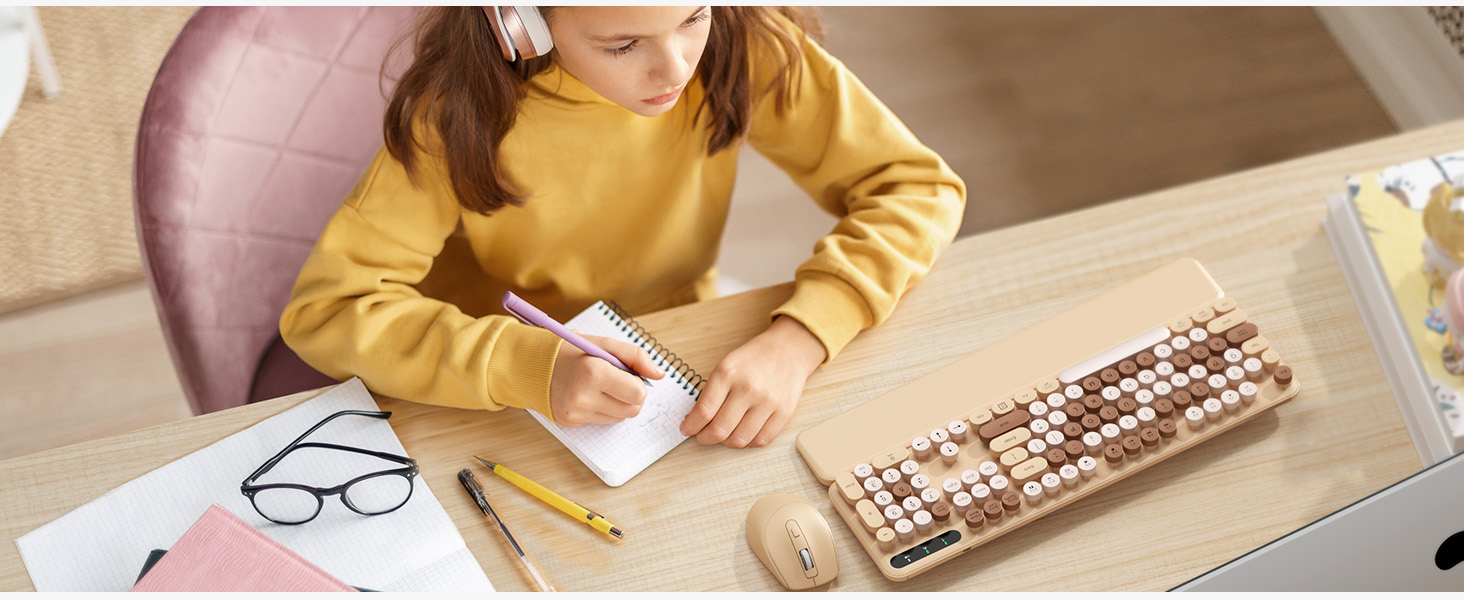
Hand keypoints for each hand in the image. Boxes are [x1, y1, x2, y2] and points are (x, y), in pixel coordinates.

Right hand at [549, 335, 664, 426]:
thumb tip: (660, 374)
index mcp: (594, 372)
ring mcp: (576, 412)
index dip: (639, 384)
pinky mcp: (572, 422)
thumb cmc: (573, 352)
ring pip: (620, 418)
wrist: (535, 365)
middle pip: (632, 410)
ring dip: (618, 403)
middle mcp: (584, 396)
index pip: (638, 393)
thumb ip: (636, 357)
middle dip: (631, 396)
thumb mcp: (605, 344)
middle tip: (617, 381)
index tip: (628, 375)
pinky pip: (603, 421)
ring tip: (602, 387)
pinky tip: (590, 395)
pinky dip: (603, 409)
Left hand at [679, 316, 826, 447]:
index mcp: (727, 374)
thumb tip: (696, 419)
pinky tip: (744, 433)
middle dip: (705, 438)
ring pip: (739, 440)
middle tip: (703, 436)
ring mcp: (767, 402)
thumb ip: (710, 392)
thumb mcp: (725, 365)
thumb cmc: (754, 358)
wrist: (788, 350)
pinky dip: (748, 442)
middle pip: (719, 430)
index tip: (687, 429)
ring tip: (724, 434)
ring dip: (726, 442)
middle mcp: (748, 388)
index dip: (691, 426)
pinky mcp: (784, 412)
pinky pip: (761, 440)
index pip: (703, 412)